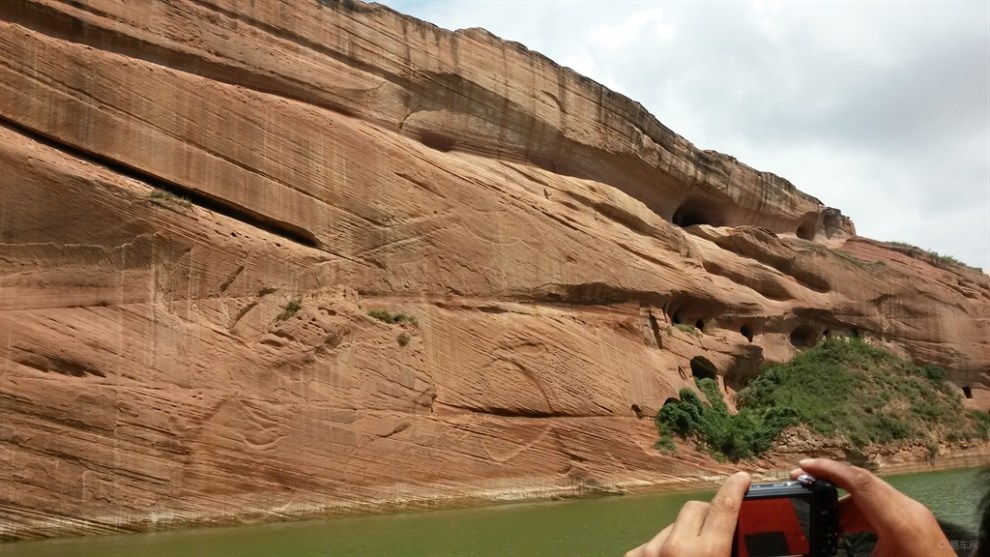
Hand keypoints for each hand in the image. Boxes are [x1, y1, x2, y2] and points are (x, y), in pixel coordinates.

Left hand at [625, 471, 750, 556]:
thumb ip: (731, 548)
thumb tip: (734, 532)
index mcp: (708, 552)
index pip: (725, 507)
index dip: (735, 488)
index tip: (742, 477)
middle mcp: (676, 546)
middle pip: (695, 508)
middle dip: (706, 516)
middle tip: (714, 535)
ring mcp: (650, 551)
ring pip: (672, 526)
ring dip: (682, 536)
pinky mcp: (633, 556)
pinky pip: (653, 542)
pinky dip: (662, 550)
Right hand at [792, 458, 955, 556]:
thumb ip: (841, 553)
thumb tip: (809, 554)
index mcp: (898, 521)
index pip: (860, 481)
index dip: (828, 469)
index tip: (802, 466)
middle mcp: (908, 510)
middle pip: (863, 482)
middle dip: (830, 480)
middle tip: (801, 482)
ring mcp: (914, 514)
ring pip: (871, 495)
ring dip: (844, 502)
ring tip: (820, 518)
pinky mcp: (916, 522)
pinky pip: (882, 507)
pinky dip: (859, 512)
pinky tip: (844, 528)